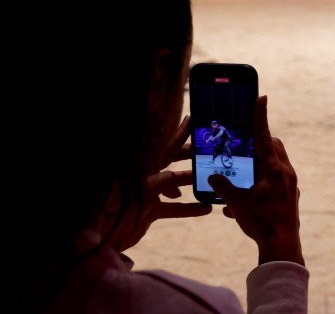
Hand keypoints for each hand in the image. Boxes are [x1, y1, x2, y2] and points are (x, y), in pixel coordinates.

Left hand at [108, 116, 212, 252]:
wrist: (98, 237)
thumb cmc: (112, 211)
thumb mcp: (138, 194)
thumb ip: (158, 184)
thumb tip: (176, 178)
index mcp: (141, 168)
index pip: (165, 147)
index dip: (179, 134)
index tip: (193, 120)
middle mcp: (146, 177)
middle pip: (172, 161)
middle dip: (190, 156)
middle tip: (209, 150)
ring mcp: (149, 194)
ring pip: (176, 184)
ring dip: (193, 182)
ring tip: (212, 179)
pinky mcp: (151, 212)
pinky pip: (173, 209)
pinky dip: (189, 209)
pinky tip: (205, 209)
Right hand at [209, 95, 303, 265]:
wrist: (282, 246)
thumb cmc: (261, 223)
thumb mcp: (237, 204)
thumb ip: (223, 187)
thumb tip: (212, 177)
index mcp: (274, 169)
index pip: (264, 136)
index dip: (261, 116)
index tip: (262, 97)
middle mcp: (286, 172)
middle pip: (273, 147)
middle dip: (259, 142)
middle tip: (244, 145)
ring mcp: (291, 184)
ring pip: (276, 163)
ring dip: (260, 164)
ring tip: (244, 174)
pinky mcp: (291, 196)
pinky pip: (277, 180)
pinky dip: (263, 181)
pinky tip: (247, 198)